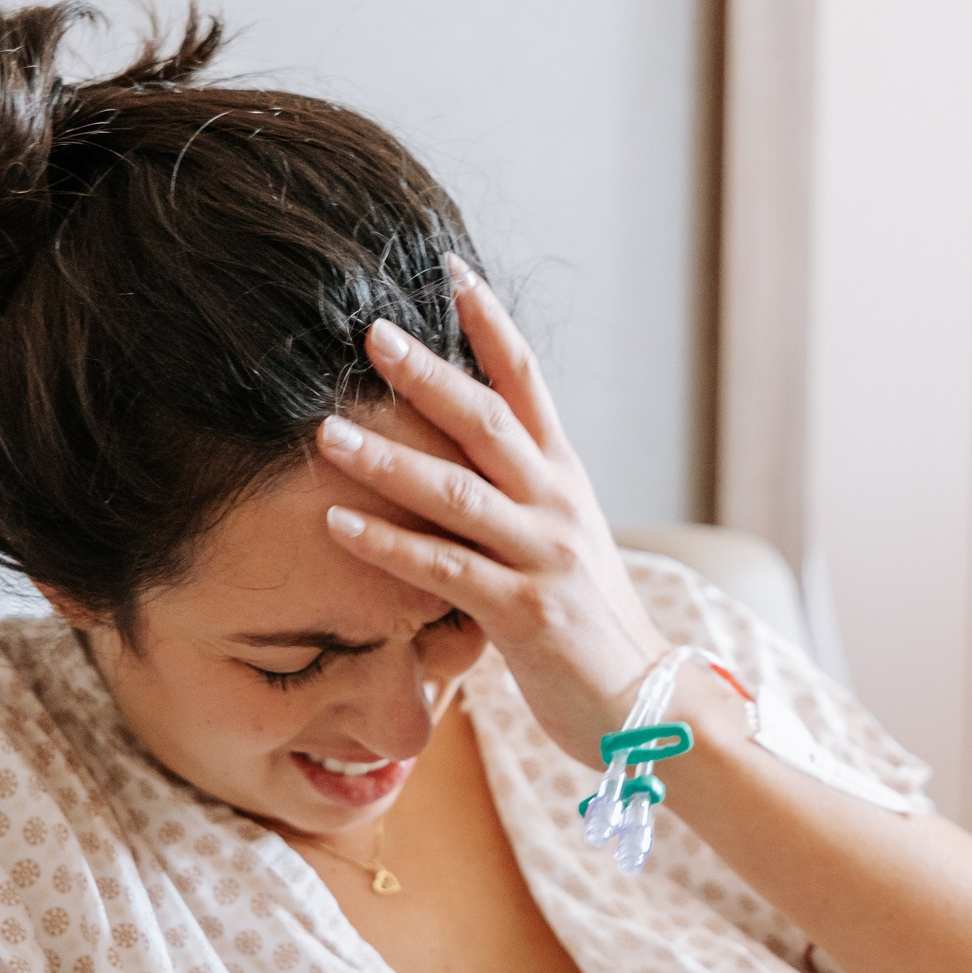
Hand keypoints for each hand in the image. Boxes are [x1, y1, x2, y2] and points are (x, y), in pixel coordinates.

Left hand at [313, 258, 672, 760]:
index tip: (451, 269)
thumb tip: (457, 452)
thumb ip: (517, 495)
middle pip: (488, 420)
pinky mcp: (525, 613)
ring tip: (324, 431)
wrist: (647, 703)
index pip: (528, 381)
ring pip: (457, 491)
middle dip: (426, 373)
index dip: (490, 324)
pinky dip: (387, 545)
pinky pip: (444, 570)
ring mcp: (545, 557)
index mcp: (565, 479)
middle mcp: (558, 505)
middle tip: (369, 333)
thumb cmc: (589, 624)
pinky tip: (337, 523)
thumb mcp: (561, 541)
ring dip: (386, 457)